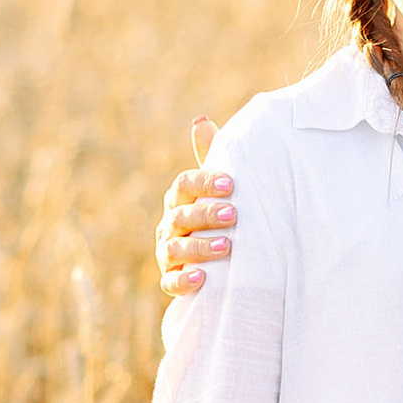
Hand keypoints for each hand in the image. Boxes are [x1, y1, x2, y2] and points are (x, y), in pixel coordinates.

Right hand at [156, 117, 233, 295]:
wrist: (219, 263)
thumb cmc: (220, 217)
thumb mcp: (220, 190)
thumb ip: (212, 159)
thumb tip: (200, 120)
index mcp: (181, 199)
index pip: (185, 185)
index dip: (205, 182)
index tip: (232, 183)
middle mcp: (170, 224)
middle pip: (181, 215)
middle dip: (206, 214)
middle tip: (234, 214)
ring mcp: (168, 252)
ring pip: (175, 248)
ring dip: (199, 247)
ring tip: (226, 246)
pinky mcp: (171, 279)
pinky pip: (171, 282)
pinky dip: (183, 280)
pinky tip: (200, 279)